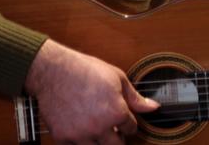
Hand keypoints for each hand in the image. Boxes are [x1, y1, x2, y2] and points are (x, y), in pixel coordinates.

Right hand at [25, 39, 158, 143]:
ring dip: (100, 141)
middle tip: (116, 130)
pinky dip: (80, 141)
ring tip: (99, 129)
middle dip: (118, 138)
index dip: (131, 125)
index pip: (131, 129)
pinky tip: (82, 130)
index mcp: (116, 112)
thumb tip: (153, 107)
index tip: (127, 122)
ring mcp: (79, 134)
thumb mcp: (118, 78)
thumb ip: (136, 98)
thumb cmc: (86, 71)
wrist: (54, 71)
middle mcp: (99, 127)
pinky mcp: (62, 137)